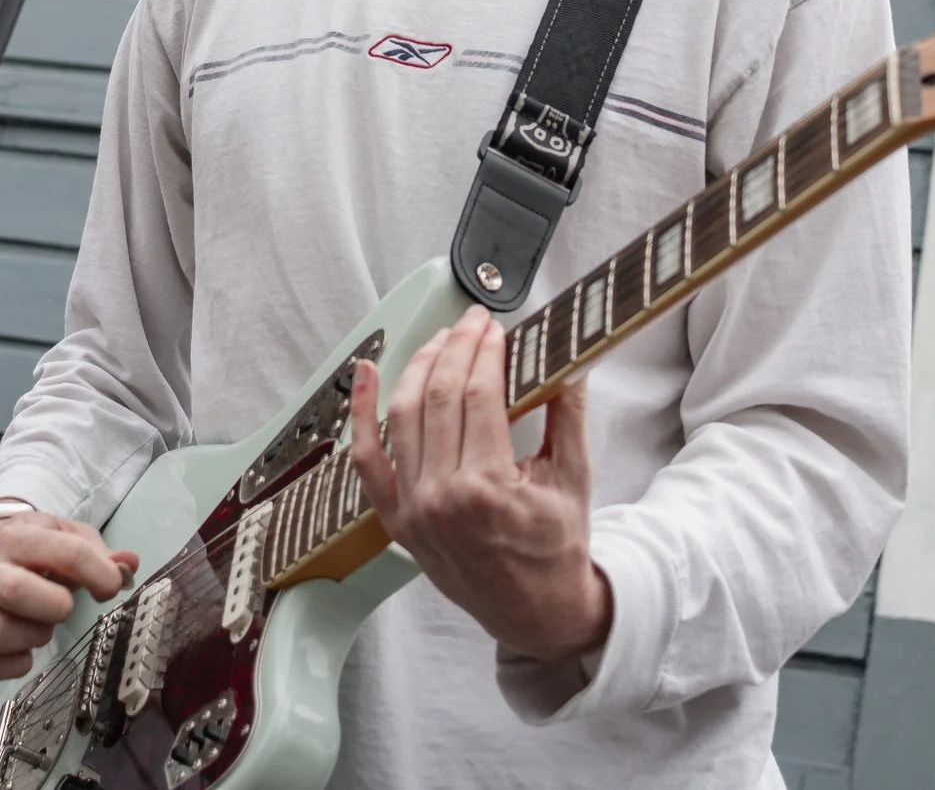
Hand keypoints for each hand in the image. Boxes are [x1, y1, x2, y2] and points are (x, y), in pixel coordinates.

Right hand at [0, 511, 137, 679]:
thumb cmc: (31, 545)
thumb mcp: (64, 533)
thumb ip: (99, 551)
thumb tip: (128, 567)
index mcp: (18, 538)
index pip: (65, 553)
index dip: (99, 573)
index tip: (112, 586)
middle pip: (16, 591)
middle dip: (55, 606)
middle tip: (67, 607)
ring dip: (34, 636)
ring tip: (44, 626)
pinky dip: (13, 665)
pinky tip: (26, 650)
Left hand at [347, 306, 611, 663]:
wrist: (536, 612)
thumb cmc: (556, 548)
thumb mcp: (574, 479)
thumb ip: (569, 413)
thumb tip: (570, 357)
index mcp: (488, 489)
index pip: (478, 397)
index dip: (485, 353)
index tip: (494, 328)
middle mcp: (441, 499)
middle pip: (439, 399)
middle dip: (456, 348)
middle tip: (473, 322)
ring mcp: (412, 510)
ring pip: (402, 416)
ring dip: (419, 367)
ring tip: (441, 339)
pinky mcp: (396, 520)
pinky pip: (367, 460)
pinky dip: (361, 413)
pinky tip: (366, 373)